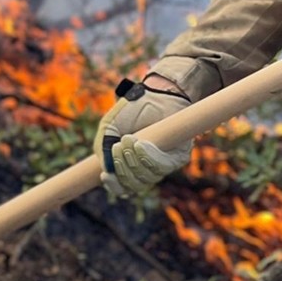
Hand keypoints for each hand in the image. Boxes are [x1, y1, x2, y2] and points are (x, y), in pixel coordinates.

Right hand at [94, 77, 191, 197]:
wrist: (156, 93)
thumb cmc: (133, 109)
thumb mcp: (109, 128)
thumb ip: (103, 149)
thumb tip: (106, 172)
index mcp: (131, 164)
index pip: (123, 187)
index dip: (114, 186)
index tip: (105, 175)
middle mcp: (148, 167)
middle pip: (134, 185)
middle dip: (122, 168)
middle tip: (118, 146)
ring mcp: (163, 163)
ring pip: (147, 178)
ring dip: (134, 160)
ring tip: (129, 140)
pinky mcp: (178, 157)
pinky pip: (162, 167)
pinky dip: (149, 157)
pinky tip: (141, 144)